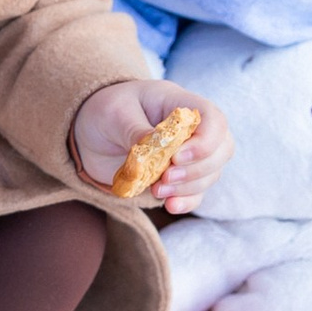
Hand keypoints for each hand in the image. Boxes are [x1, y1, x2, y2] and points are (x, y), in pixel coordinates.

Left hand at [69, 77, 231, 210]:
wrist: (90, 132)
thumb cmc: (104, 111)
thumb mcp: (114, 113)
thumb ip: (135, 129)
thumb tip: (151, 149)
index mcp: (180, 104)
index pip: (214, 120)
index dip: (205, 141)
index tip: (176, 157)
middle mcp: (191, 130)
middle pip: (221, 150)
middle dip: (197, 169)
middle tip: (165, 177)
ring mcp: (187, 155)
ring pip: (210, 174)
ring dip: (188, 187)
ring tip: (156, 191)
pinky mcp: (176, 178)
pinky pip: (195, 193)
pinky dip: (186, 202)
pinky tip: (170, 206)